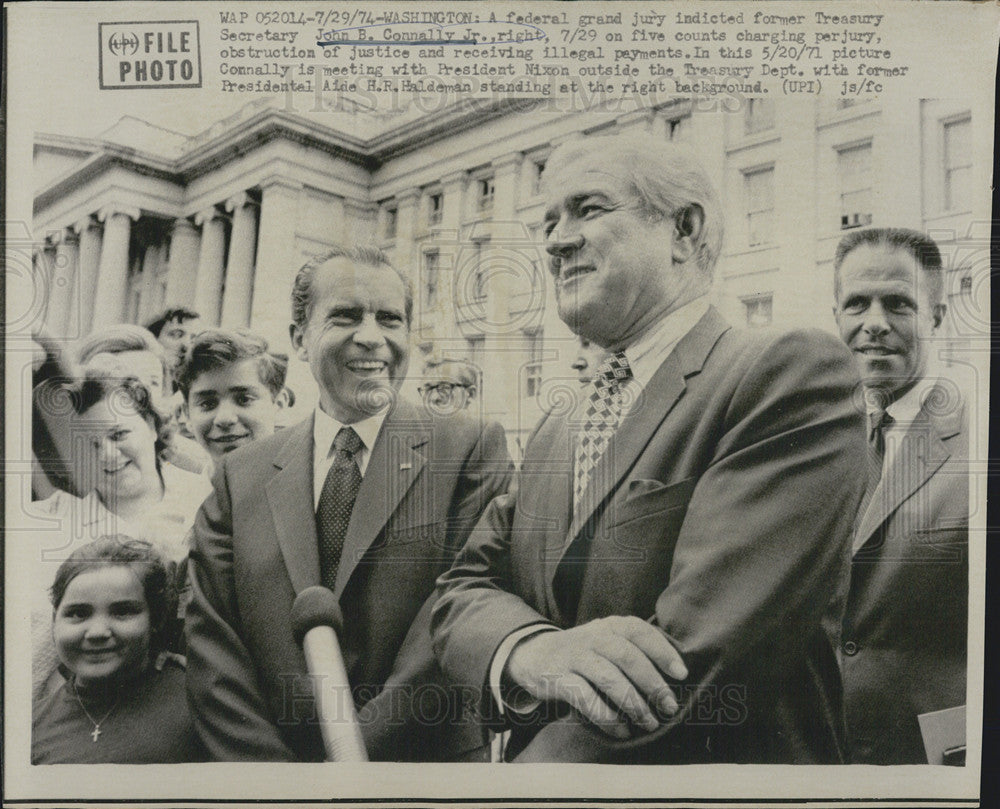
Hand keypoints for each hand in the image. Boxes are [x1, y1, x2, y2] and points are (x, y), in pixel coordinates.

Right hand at [504, 616, 687, 738]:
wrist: (534, 654)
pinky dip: (607, 717)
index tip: (681, 674)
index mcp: (610, 626)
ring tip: (650, 724)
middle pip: (627, 657)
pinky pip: (586, 699)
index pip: (640, 631)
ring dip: (633, 704)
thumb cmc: (584, 653)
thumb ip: (633, 651)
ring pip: (609, 678)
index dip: (662, 651)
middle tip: (669, 706)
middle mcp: (593, 636)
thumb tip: (674, 679)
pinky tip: (622, 730)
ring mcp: (574, 656)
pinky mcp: (558, 678)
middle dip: (653, 684)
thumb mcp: (606, 641)